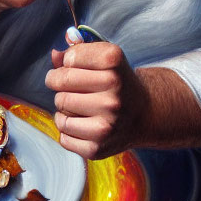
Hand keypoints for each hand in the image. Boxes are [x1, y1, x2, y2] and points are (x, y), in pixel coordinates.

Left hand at [45, 38, 150, 159]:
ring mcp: (106, 124)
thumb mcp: (105, 58)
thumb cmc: (118, 82)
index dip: (67, 62)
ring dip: (63, 106)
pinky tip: (82, 123)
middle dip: (58, 81)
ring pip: (59, 108)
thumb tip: (55, 55)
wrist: (145, 114)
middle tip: (69, 85)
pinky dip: (67, 129)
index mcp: (115, 66)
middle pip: (61, 82)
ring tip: (79, 104)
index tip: (76, 67)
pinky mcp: (97, 148)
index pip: (70, 58)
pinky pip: (63, 136)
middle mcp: (113, 96)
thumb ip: (77, 52)